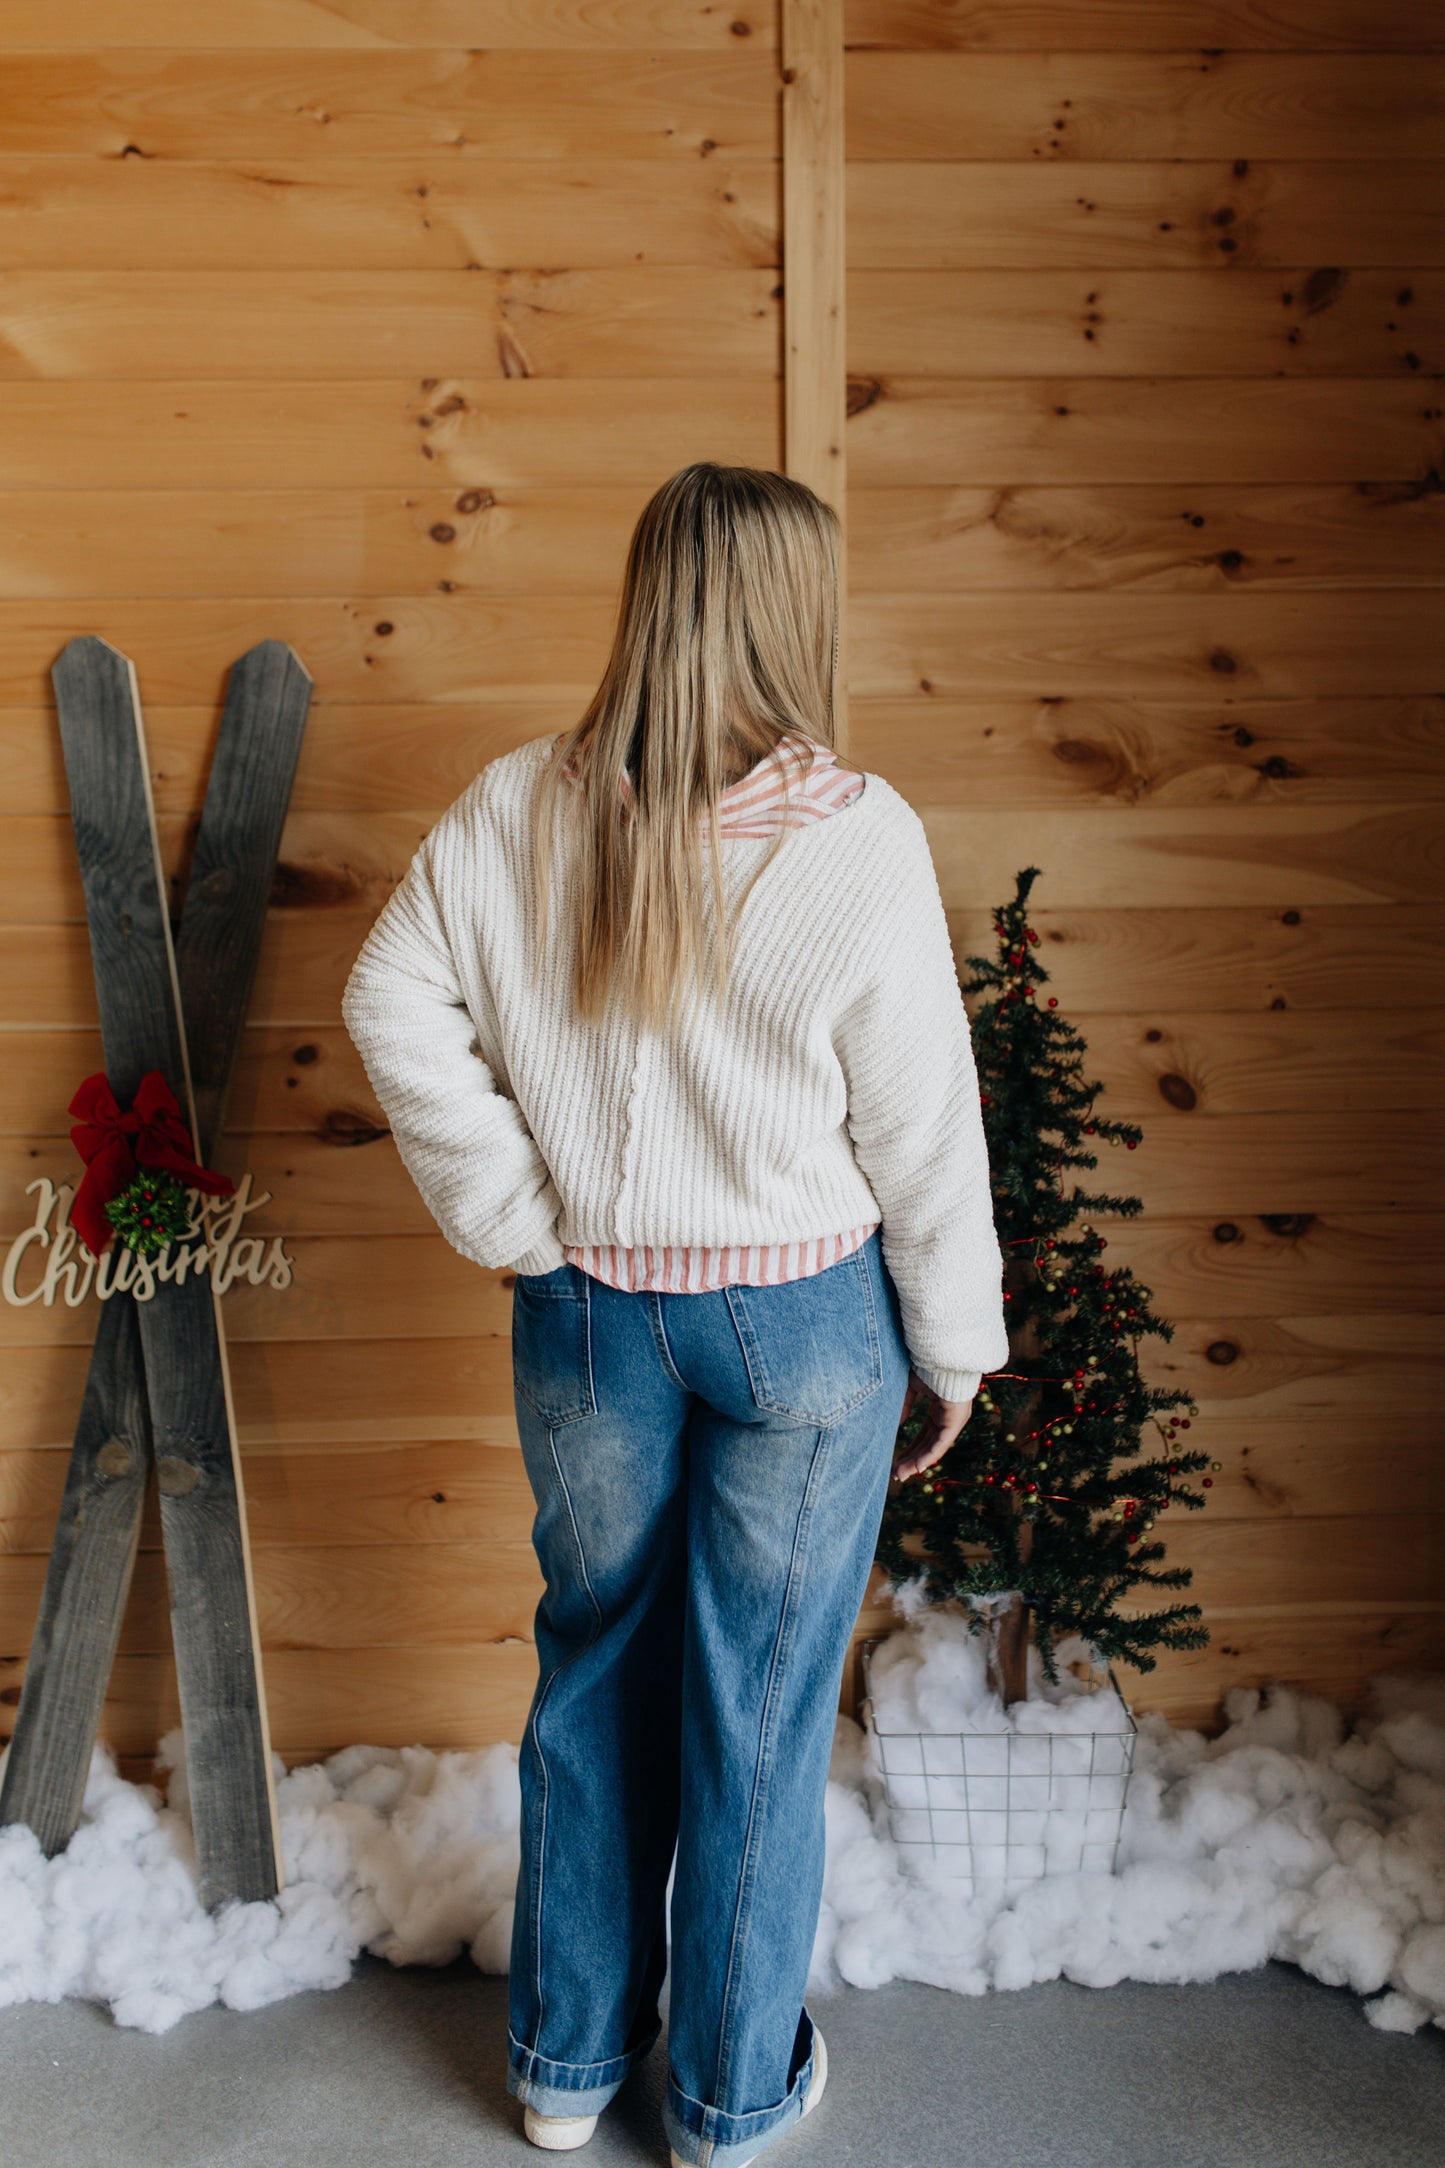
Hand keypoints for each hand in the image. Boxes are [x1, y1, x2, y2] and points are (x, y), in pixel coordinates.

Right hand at [892, 1370, 974, 1484]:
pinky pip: (942, 1442)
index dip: (910, 1448)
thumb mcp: (909, 1386)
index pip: (925, 1434)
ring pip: (935, 1446)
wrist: (938, 1350)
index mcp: (940, 1407)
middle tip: (894, 1474)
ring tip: (900, 1475)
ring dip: (917, 1462)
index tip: (896, 1461)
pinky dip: (929, 1455)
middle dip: (910, 1459)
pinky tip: (916, 1467)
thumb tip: (895, 1424)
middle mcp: (949, 1415)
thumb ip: (903, 1406)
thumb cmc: (925, 1362)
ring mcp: (955, 1418)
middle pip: (928, 1443)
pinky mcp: (957, 1418)